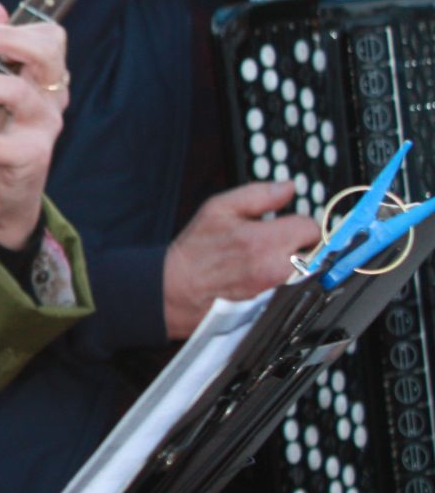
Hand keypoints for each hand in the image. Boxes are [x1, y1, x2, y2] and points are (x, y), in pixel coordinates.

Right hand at [163, 180, 320, 338]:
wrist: (177, 290)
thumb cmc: (195, 252)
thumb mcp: (217, 209)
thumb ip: (258, 194)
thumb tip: (288, 187)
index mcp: (264, 241)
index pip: (310, 227)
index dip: (297, 222)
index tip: (286, 224)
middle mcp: (275, 269)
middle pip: (315, 251)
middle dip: (300, 244)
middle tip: (277, 242)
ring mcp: (276, 290)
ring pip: (307, 271)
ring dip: (294, 263)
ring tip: (266, 260)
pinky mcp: (274, 305)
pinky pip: (295, 287)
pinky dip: (285, 280)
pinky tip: (262, 276)